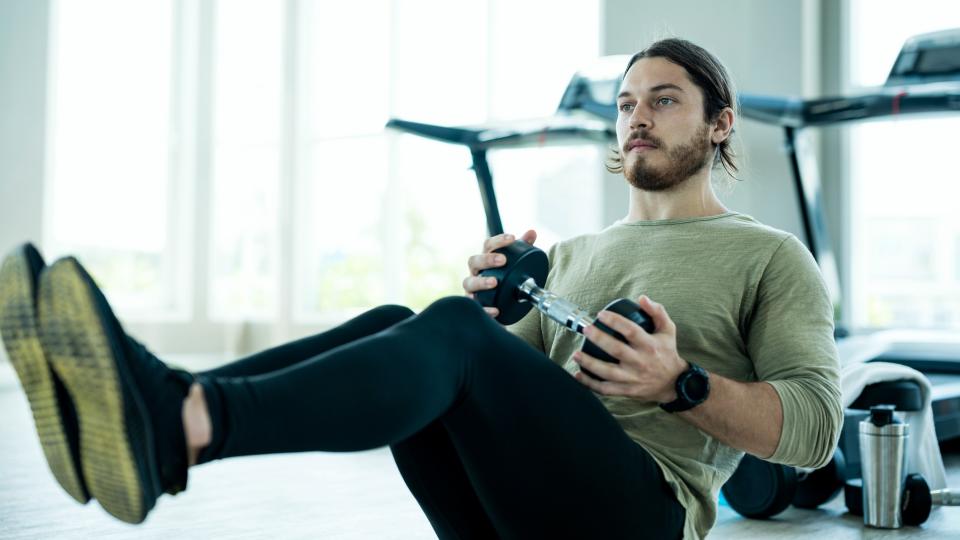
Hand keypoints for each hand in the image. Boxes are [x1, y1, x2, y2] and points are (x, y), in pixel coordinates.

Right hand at [462, 229, 536, 317]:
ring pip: (469, 283)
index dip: (498, 241)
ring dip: (481, 282)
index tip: (512, 238)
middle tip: (502, 260)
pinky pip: (476, 307)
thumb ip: (523, 248)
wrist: (501, 305)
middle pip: (474, 261)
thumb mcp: (515, 264)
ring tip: (494, 282)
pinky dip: (485, 309)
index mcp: (485, 259)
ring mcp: (472, 289)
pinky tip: (496, 310)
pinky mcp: (476, 306)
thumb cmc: (504, 280)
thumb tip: (532, 232)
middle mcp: (476, 272)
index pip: (487, 245)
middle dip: (487, 259)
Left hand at [572, 295, 687, 402]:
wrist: (674, 384)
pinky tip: (578, 375)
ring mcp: (633, 378)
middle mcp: (640, 362)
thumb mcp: (668, 330)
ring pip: (607, 372)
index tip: (601, 314)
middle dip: (599, 339)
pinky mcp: (627, 391)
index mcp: (650, 345)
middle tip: (586, 329)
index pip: (631, 331)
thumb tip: (642, 298)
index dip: (615, 321)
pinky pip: (605, 389)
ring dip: (589, 363)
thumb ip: (657, 311)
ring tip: (576, 353)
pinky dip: (590, 384)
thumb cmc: (667, 353)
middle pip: (616, 350)